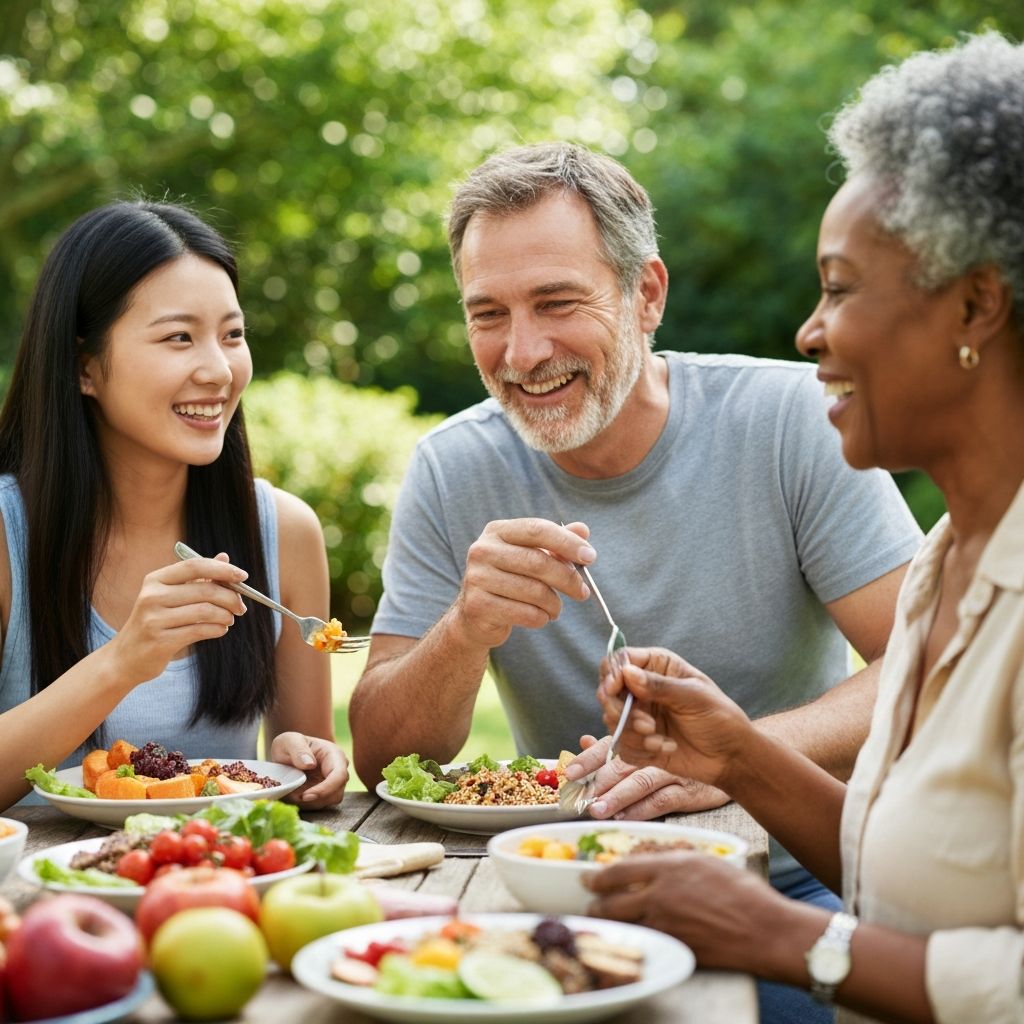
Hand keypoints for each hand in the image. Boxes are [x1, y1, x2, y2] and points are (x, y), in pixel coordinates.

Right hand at [107, 554, 246, 684]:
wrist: (126, 658)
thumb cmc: (156, 622)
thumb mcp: (171, 596)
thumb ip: (198, 578)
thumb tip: (224, 557)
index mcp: (155, 580)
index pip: (194, 566)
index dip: (222, 569)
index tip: (243, 576)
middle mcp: (152, 596)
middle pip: (205, 590)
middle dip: (231, 598)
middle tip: (241, 607)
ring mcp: (154, 619)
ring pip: (205, 611)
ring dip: (225, 616)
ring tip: (229, 619)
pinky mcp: (160, 641)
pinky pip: (200, 630)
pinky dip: (217, 629)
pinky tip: (221, 629)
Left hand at [269, 732, 348, 807]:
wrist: (288, 754)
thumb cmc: (291, 744)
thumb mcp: (289, 741)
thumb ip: (298, 749)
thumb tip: (310, 764)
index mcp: (334, 755)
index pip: (339, 776)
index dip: (325, 789)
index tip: (305, 796)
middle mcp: (338, 770)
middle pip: (336, 793)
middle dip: (315, 799)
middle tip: (293, 796)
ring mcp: (333, 784)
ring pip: (328, 802)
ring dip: (309, 803)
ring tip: (291, 792)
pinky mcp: (326, 794)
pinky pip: (319, 805)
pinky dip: (305, 805)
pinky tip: (294, 795)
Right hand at [453, 519, 594, 648]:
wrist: (476, 615)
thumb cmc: (510, 579)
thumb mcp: (531, 556)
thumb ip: (556, 543)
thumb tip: (583, 530)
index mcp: (497, 531)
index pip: (538, 529)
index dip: (567, 542)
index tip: (591, 557)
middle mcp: (482, 550)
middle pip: (538, 562)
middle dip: (568, 579)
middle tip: (582, 592)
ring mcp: (477, 578)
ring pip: (534, 591)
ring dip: (555, 604)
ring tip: (556, 608)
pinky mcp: (478, 605)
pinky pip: (525, 613)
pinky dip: (541, 618)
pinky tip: (540, 617)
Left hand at [566, 735, 728, 819]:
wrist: (728, 759)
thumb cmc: (682, 752)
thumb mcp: (647, 745)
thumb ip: (614, 745)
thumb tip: (583, 740)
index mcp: (640, 740)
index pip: (609, 747)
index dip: (588, 759)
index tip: (570, 772)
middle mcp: (654, 753)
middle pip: (620, 766)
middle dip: (598, 782)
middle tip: (578, 797)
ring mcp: (671, 771)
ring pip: (639, 782)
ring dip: (617, 797)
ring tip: (597, 810)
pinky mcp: (687, 790)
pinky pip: (662, 800)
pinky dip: (642, 809)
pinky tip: (626, 817)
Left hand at [584, 852, 791, 971]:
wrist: (764, 930)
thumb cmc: (743, 892)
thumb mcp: (706, 861)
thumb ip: (675, 862)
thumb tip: (654, 865)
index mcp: (668, 868)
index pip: (620, 871)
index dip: (599, 876)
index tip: (588, 877)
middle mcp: (661, 896)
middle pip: (612, 901)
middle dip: (595, 902)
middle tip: (589, 900)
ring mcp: (666, 925)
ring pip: (624, 925)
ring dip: (609, 923)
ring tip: (602, 920)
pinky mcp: (675, 949)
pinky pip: (645, 943)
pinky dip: (632, 939)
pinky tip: (631, 937)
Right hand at [596, 647, 755, 789]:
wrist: (731, 756)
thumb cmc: (719, 717)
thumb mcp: (694, 696)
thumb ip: (660, 686)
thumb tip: (627, 672)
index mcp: (656, 666)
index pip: (620, 660)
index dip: (611, 673)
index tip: (613, 689)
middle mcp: (642, 688)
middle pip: (607, 691)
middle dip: (621, 711)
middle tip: (647, 725)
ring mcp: (639, 715)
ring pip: (611, 720)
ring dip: (633, 734)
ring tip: (660, 740)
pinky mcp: (638, 741)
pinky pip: (621, 745)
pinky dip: (640, 750)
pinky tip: (665, 749)